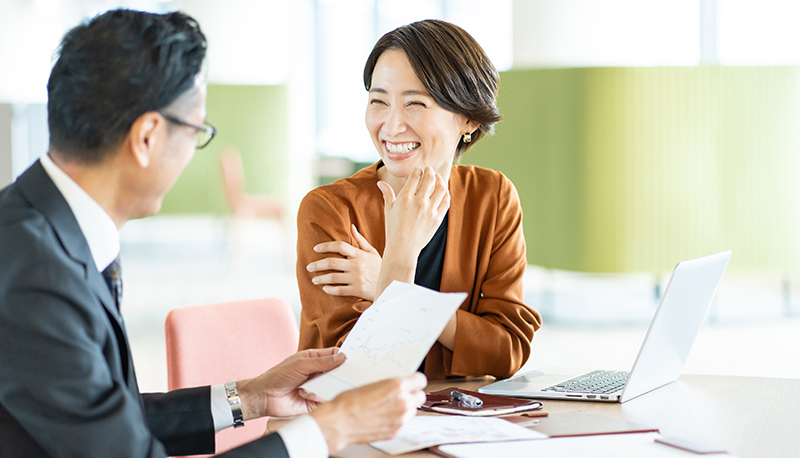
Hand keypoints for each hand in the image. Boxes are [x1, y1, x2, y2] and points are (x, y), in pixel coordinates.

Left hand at [237, 347, 345, 419]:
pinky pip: (325, 398)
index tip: (351, 358)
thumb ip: (322, 362)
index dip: (343, 356)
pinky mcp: (316, 401)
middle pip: (337, 371)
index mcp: (315, 359)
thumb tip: (342, 357)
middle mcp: (318, 372)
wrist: (265, 397)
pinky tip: (305, 394)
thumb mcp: (301, 364)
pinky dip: (317, 396)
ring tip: (309, 386)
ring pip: (333, 385)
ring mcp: (318, 386)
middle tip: (336, 374)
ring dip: (323, 385)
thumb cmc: (278, 376)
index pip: (334, 354)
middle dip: (337, 373)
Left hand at [307, 224, 381, 300]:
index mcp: (359, 254)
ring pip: (332, 277)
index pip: (339, 246)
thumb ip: (360, 240)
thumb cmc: (380, 267)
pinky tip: (325, 288)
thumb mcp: (372, 252)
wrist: (392, 284)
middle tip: (309, 267)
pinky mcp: (358, 290)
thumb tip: (351, 226)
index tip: (316, 248)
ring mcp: (357, 278)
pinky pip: (339, 290)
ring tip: (314, 279)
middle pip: (331, 262)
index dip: (326, 246)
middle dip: (317, 264)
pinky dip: (330, 289)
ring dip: (320, 278)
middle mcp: (357, 265)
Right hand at [310, 372, 426, 452]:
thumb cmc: (349, 402)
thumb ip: (391, 385)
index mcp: (397, 386)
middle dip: (413, 394)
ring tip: (389, 407)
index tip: (412, 382)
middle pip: (421, 396)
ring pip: (413, 411)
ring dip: (405, 408)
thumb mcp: (372, 384)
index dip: (415, 381)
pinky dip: (396, 420)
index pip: (421, 380)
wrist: (339, 422)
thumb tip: (399, 386)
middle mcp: (402, 402)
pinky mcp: (395, 431)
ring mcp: (400, 419)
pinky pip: (403, 423)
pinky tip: (383, 417)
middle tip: (403, 394)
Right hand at [378, 166, 449, 260]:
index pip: (416, 176)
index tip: (418, 169)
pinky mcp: (437, 218)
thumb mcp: (388, 210)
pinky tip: (443, 191)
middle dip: (430, 171)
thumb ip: (387, 194)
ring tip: (437, 178)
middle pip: (430, 179)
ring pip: (441, 188)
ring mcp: (430, 211)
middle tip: (429, 169)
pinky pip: (446, 201)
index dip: (418, 170)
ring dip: (440, 180)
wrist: (403, 249)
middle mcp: (419, 202)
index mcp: (405, 198)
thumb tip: (380, 182)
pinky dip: (446, 194)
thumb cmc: (393, 229)